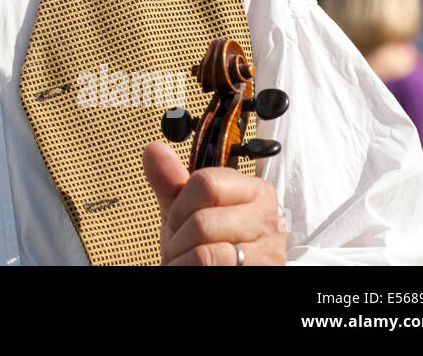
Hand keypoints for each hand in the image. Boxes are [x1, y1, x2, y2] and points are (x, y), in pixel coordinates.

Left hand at [142, 141, 285, 265]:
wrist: (218, 274)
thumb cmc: (204, 243)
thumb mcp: (185, 211)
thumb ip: (170, 182)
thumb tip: (154, 149)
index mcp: (254, 190)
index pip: (207, 183)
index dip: (181, 206)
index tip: (178, 219)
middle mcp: (269, 219)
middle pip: (203, 222)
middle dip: (179, 238)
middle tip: (181, 246)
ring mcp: (269, 253)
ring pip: (207, 254)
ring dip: (184, 259)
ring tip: (187, 260)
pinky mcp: (264, 271)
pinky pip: (211, 268)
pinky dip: (189, 269)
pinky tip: (193, 268)